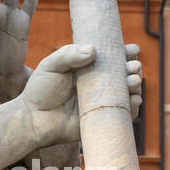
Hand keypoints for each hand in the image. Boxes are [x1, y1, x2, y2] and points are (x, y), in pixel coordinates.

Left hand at [18, 43, 141, 146]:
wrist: (33, 119)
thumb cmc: (41, 89)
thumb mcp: (51, 65)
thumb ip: (69, 54)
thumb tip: (93, 50)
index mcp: (90, 67)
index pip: (113, 57)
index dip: (126, 53)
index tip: (133, 50)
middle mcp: (99, 83)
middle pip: (125, 73)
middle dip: (134, 68)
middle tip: (133, 67)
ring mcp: (102, 101)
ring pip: (127, 92)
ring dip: (136, 86)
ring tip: (133, 81)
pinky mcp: (102, 119)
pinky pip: (123, 114)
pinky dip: (133, 107)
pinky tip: (134, 100)